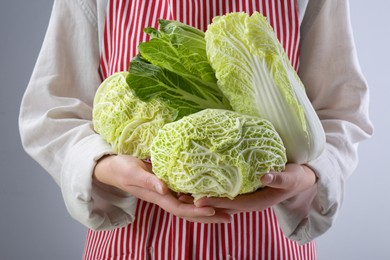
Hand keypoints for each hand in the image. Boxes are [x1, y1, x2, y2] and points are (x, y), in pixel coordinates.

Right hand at [93, 155, 230, 222]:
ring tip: (226, 208)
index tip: (214, 210)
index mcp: (157, 196)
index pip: (180, 208)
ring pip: (189, 205)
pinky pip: (185, 195)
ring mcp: (166, 193)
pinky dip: (198, 197)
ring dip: (206, 208)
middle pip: (189, 211)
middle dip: (208, 215)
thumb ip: (148, 181)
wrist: (112, 168)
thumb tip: (165, 190)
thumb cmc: (122, 169)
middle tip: (230, 216)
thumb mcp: (133, 173)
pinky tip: (209, 195)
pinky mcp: (167, 185)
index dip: (196, 211)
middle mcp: (164, 197)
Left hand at [193, 164, 316, 214]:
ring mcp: (245, 197)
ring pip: (221, 198)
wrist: (301, 180)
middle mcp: (248, 202)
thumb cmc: (296, 179)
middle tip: (180, 195)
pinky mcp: (244, 190)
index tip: (196, 200)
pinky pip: (226, 191)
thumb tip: (264, 175)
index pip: (231, 204)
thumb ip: (278, 178)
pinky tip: (201, 181)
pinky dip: (213, 188)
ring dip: (204, 195)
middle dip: (202, 201)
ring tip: (184, 189)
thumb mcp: (290, 178)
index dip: (214, 202)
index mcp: (256, 202)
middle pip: (221, 204)